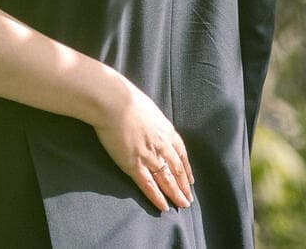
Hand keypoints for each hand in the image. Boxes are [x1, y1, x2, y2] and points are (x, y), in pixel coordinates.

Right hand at [92, 75, 193, 213]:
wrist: (114, 102)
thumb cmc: (127, 99)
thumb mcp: (149, 109)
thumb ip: (154, 122)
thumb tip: (153, 126)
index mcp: (166, 131)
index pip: (181, 155)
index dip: (187, 170)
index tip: (191, 180)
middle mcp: (162, 146)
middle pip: (177, 170)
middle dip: (184, 186)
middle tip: (189, 199)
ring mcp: (149, 157)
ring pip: (167, 180)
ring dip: (176, 194)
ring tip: (182, 205)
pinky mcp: (134, 165)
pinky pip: (148, 185)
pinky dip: (157, 197)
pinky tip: (164, 207)